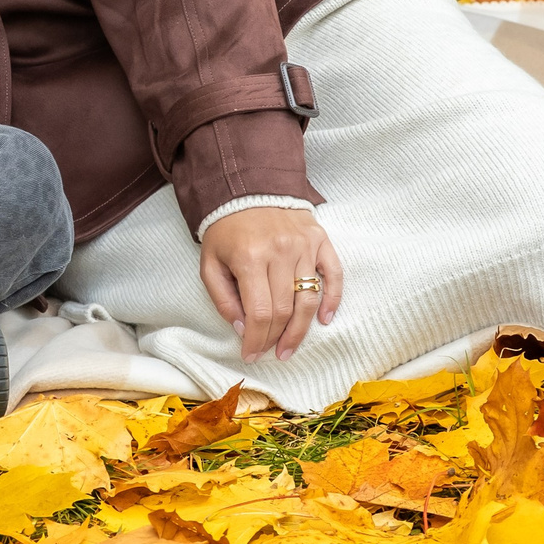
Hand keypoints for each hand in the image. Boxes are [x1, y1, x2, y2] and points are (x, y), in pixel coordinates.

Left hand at [199, 206, 343, 361]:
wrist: (247, 188)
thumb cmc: (226, 231)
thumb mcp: (210, 263)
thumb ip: (222, 298)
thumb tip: (241, 328)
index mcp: (250, 257)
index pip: (260, 312)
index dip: (256, 339)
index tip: (250, 354)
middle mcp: (280, 251)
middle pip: (285, 310)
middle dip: (276, 338)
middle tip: (270, 353)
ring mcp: (304, 245)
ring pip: (309, 298)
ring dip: (301, 330)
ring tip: (289, 348)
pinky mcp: (320, 239)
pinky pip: (334, 275)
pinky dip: (332, 299)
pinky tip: (324, 319)